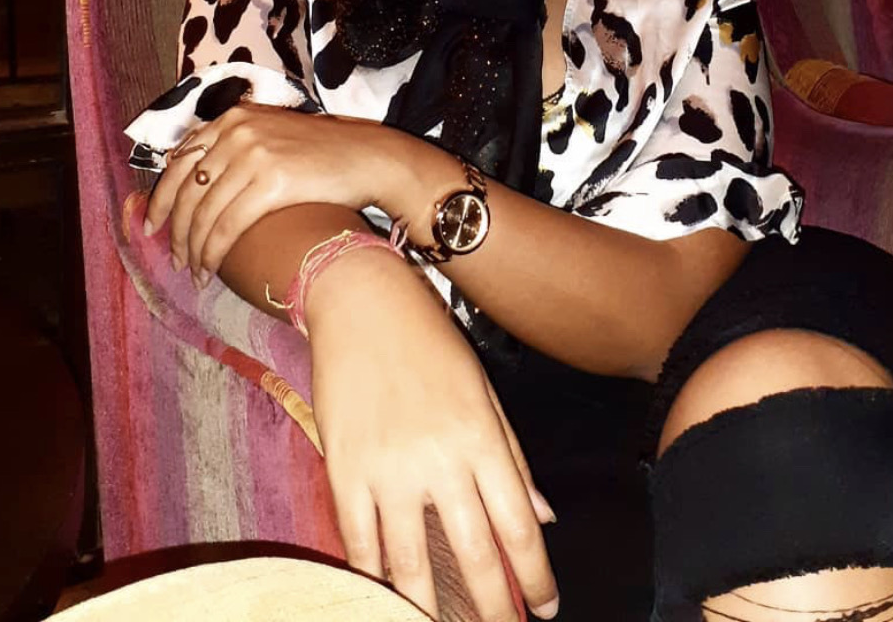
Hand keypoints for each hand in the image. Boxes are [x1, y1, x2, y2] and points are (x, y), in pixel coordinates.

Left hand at [143, 102, 387, 282]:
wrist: (369, 158)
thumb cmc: (325, 153)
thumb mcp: (272, 136)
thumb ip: (237, 149)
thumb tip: (201, 183)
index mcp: (234, 118)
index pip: (180, 160)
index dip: (161, 196)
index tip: (151, 224)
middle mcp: (238, 132)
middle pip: (187, 189)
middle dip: (174, 230)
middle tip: (173, 258)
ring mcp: (254, 155)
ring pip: (204, 213)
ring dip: (193, 249)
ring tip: (194, 272)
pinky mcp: (271, 182)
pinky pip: (227, 227)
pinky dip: (212, 254)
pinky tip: (210, 271)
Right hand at [308, 250, 559, 621]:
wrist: (363, 301)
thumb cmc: (429, 339)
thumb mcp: (482, 390)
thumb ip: (513, 456)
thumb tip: (542, 516)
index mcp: (481, 437)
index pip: (518, 526)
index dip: (536, 576)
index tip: (548, 606)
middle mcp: (439, 459)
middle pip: (473, 556)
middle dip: (494, 608)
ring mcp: (388, 468)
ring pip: (412, 564)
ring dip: (430, 610)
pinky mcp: (344, 469)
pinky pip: (359, 541)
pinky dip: (372, 579)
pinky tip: (384, 601)